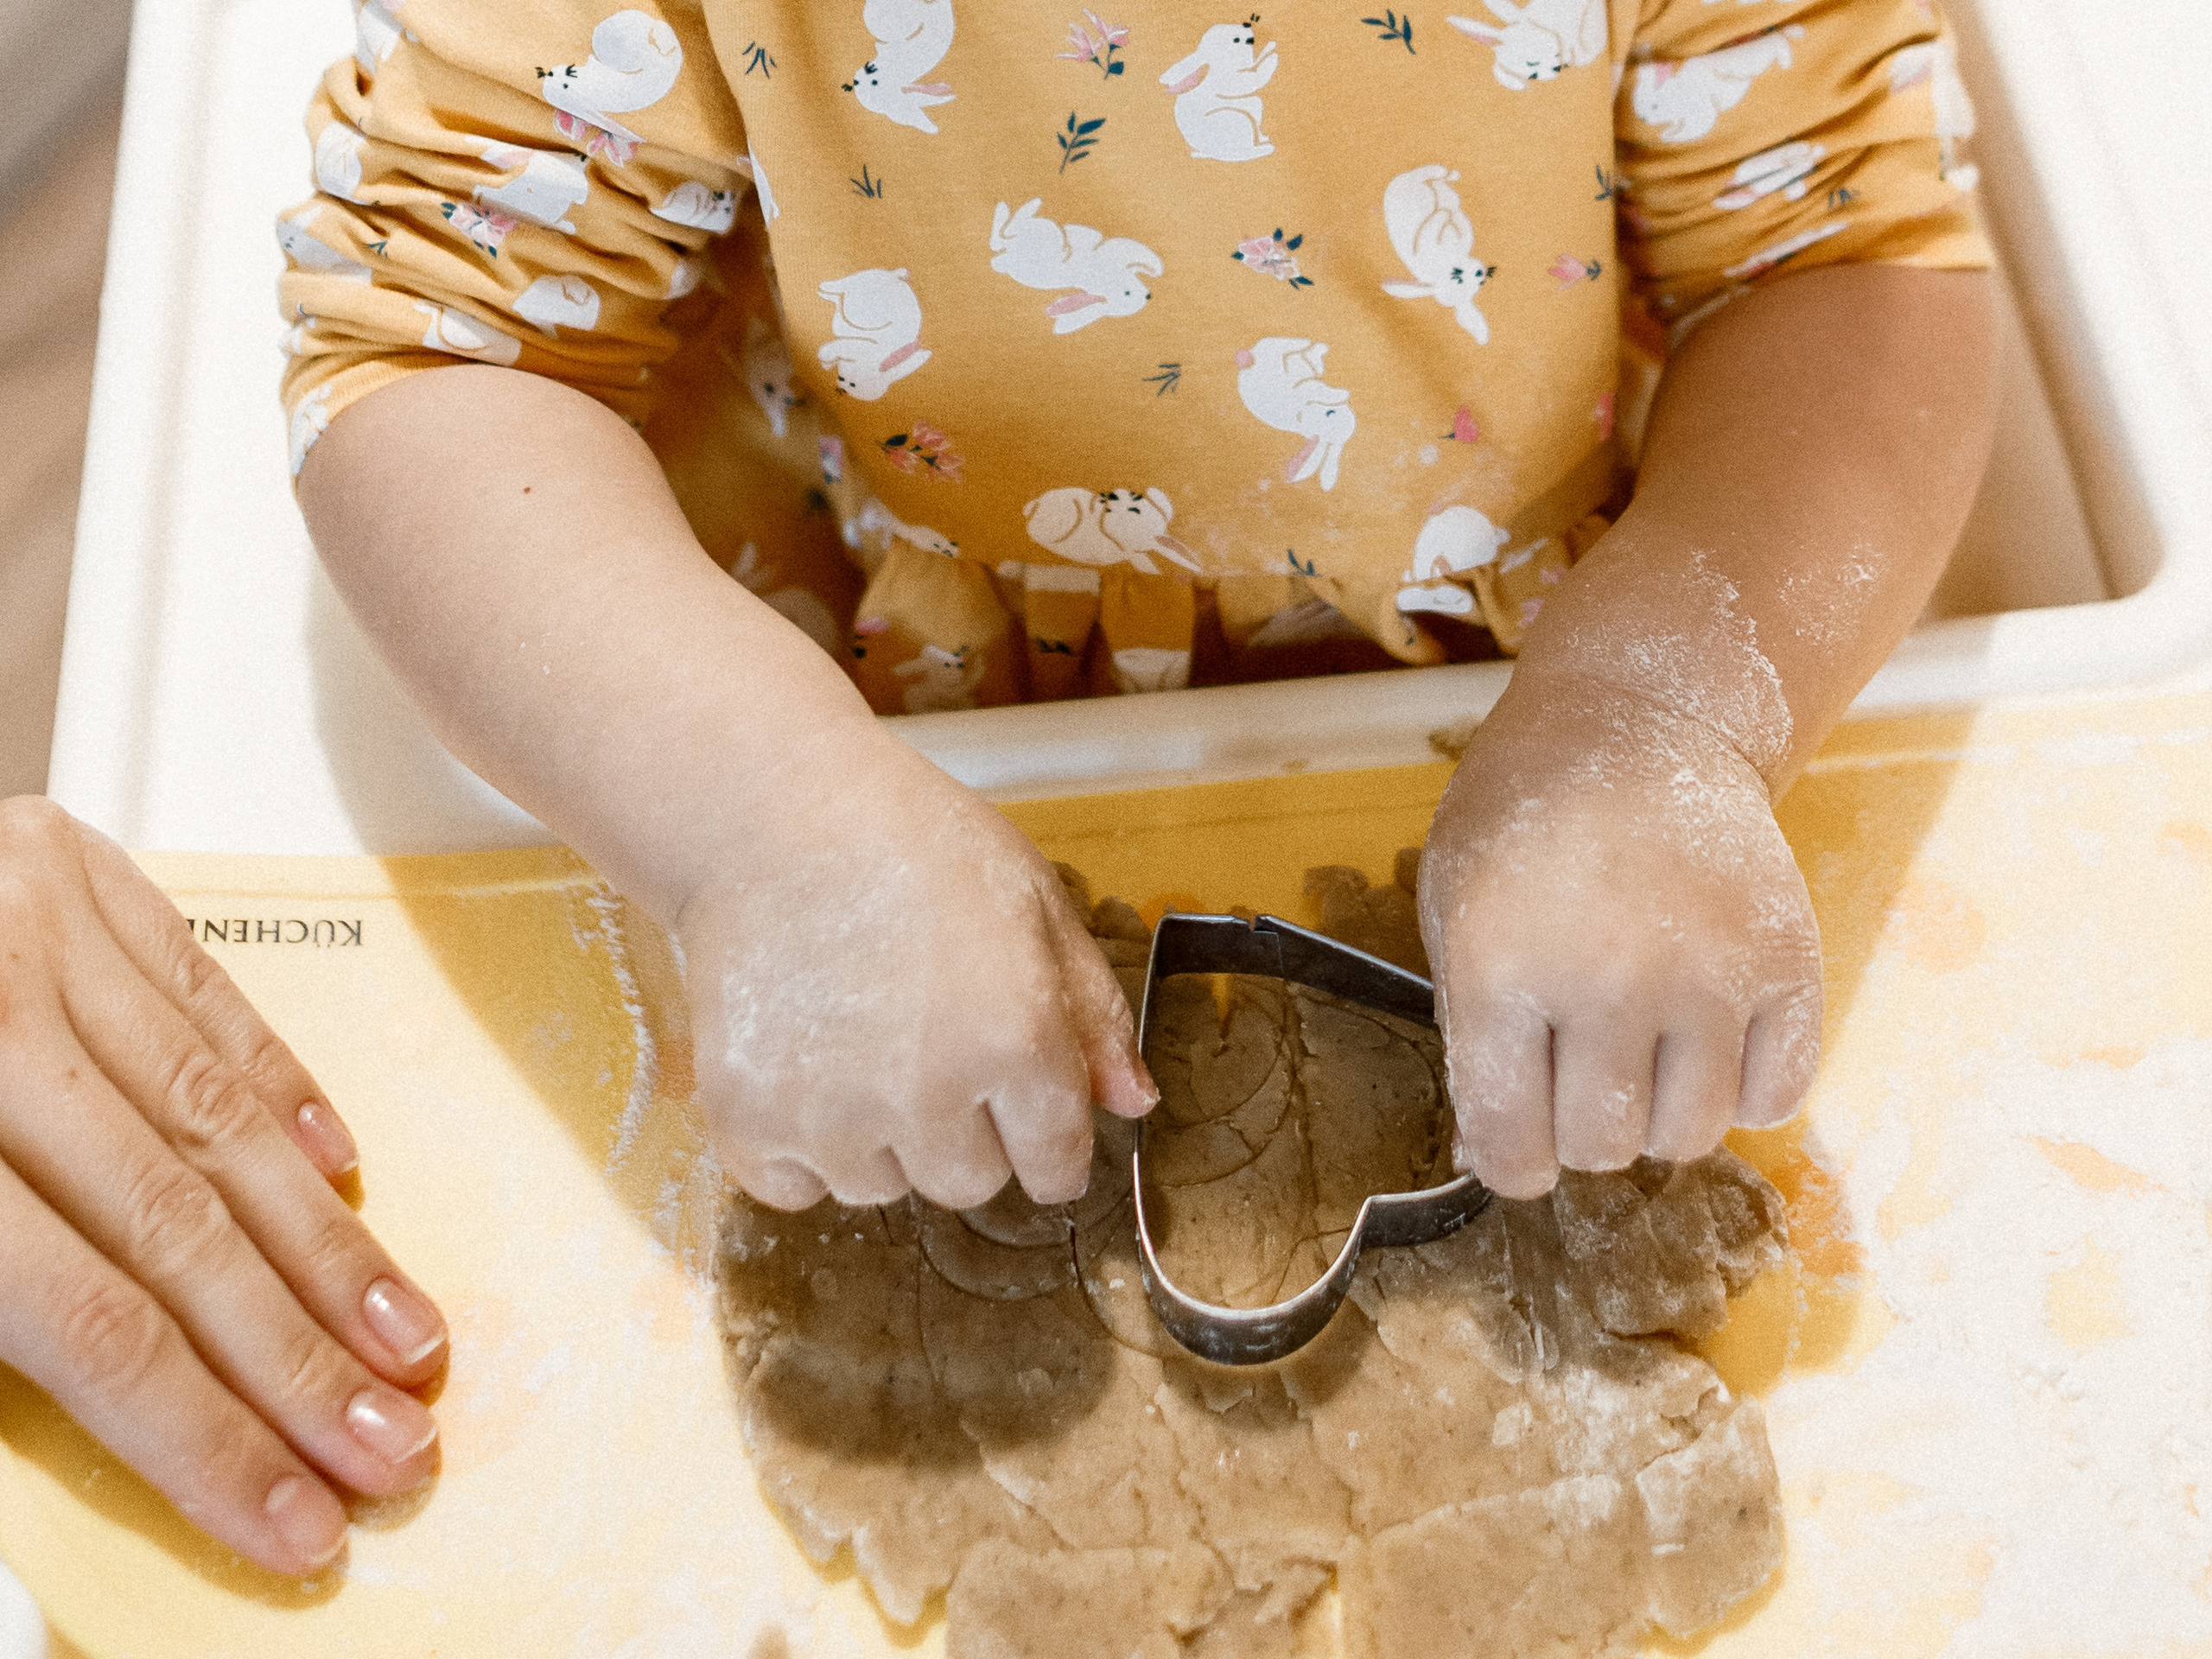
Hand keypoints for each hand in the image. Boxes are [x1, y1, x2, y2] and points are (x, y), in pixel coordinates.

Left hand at [0, 799, 445, 1573]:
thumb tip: (85, 1444)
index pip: (93, 1328)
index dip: (208, 1438)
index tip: (294, 1516)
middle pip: (178, 1232)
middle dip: (300, 1361)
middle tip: (392, 1446)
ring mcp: (36, 929)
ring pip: (218, 1118)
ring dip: (328, 1245)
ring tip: (407, 1334)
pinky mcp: (74, 867)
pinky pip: (208, 990)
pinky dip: (284, 1085)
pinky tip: (339, 1166)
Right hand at [677, 732, 1155, 1211]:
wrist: (771, 812)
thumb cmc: (913, 844)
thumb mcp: (1036, 906)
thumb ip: (1092, 1013)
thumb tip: (1134, 1105)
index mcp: (1015, 1038)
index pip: (1055, 1166)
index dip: (1049, 1144)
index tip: (1028, 1122)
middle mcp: (926, 1093)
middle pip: (968, 1184)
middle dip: (965, 1133)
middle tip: (929, 1045)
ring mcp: (828, 1114)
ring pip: (881, 1188)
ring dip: (880, 1140)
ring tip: (858, 1040)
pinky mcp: (745, 1118)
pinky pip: (793, 1188)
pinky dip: (800, 1150)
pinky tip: (804, 1071)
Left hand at [1418, 674, 1820, 1198]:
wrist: (1639, 723)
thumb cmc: (1527, 819)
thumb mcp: (1455, 907)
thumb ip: (1472, 1030)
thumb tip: (1499, 1149)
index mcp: (1504, 968)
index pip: (1510, 1138)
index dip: (1510, 1166)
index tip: (1518, 1153)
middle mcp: (1609, 979)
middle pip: (1601, 1145)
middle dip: (1579, 1131)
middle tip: (1578, 1077)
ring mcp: (1709, 974)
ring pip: (1689, 1136)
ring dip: (1659, 1118)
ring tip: (1639, 1057)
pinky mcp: (1787, 965)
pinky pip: (1776, 1096)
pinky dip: (1741, 1092)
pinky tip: (1704, 1044)